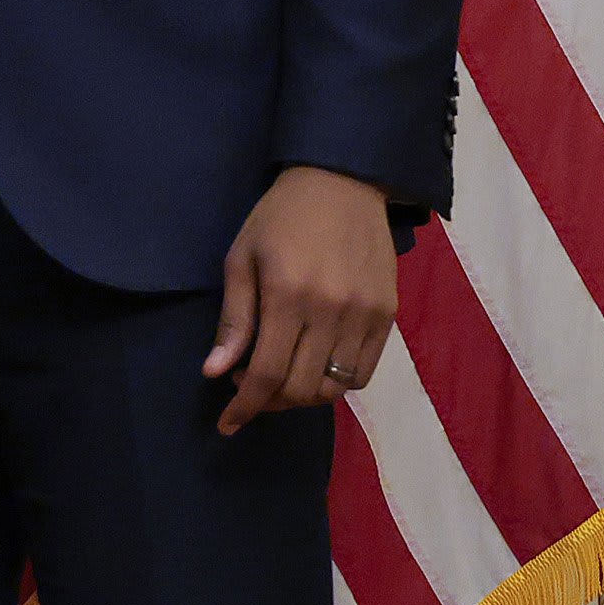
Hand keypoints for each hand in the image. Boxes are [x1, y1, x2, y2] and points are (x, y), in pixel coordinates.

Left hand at [204, 165, 399, 436]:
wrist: (343, 181)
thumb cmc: (281, 217)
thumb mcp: (242, 258)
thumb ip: (234, 319)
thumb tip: (215, 372)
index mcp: (288, 295)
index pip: (266, 374)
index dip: (245, 407)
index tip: (228, 423)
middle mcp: (331, 310)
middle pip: (301, 389)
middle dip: (270, 400)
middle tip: (251, 383)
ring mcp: (365, 314)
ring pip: (334, 387)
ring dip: (303, 396)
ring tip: (284, 375)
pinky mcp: (388, 314)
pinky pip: (363, 373)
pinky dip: (337, 383)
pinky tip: (317, 367)